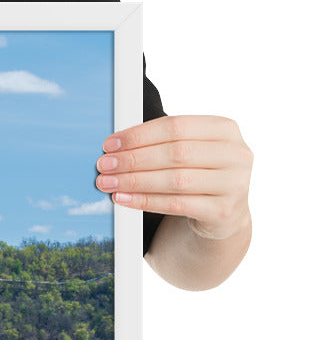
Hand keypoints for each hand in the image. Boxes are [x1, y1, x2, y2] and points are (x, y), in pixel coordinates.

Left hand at [95, 115, 252, 239]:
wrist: (224, 212)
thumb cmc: (198, 173)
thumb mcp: (189, 150)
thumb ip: (162, 142)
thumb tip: (115, 145)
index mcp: (225, 129)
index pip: (175, 126)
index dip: (139, 135)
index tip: (110, 144)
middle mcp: (236, 154)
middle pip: (175, 153)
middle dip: (133, 159)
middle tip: (104, 165)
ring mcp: (235, 184)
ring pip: (175, 180)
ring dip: (134, 181)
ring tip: (108, 182)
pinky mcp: (224, 211)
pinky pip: (176, 204)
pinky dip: (145, 201)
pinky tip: (123, 199)